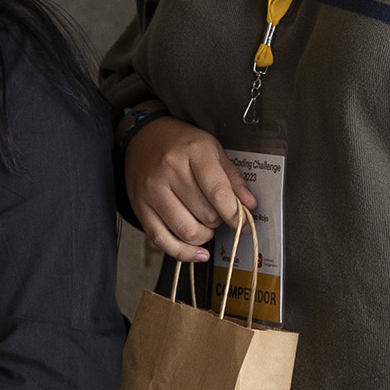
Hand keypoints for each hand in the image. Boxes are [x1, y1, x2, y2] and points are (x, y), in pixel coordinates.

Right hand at [125, 116, 254, 259]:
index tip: (242, 223)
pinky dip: (183, 253)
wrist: (144, 137)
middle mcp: (169, 169)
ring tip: (205, 226)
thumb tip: (250, 204)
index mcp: (194, 152)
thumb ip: (232, 178)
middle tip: (218, 214)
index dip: (235, 215)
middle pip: (204, 215)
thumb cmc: (181, 144)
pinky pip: (162, 240)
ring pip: (186, 231)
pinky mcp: (140, 206)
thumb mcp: (213, 150)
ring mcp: (152, 190)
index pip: (218, 193)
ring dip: (203, 236)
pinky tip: (197, 252)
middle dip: (218, 222)